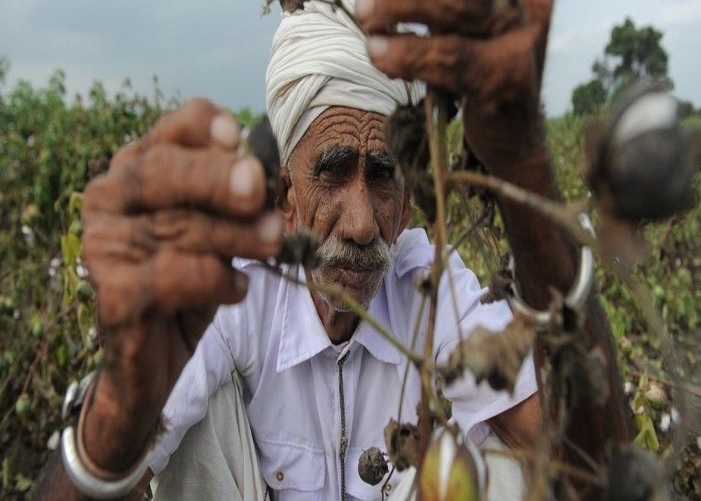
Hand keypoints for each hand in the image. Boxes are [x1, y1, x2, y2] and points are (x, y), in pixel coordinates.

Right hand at [79, 99, 283, 471]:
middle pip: (162, 171)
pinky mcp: (112, 295)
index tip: (236, 136)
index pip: (169, 132)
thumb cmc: (189, 277)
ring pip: (175, 226)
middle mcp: (109, 199)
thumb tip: (265, 179)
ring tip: (272, 242)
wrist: (154, 352)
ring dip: (234, 235)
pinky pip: (171, 278)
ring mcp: (103, 246)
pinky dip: (214, 281)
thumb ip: (235, 202)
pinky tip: (236, 288)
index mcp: (137, 171)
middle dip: (217, 178)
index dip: (201, 128)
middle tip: (258, 188)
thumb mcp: (216, 230)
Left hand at [356, 0, 552, 175]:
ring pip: (455, 8)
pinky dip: (409, 54)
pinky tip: (381, 55)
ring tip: (368, 25)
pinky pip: (450, 58)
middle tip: (364, 7)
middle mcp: (527, 5)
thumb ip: (437, 9)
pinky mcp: (505, 76)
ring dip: (399, 12)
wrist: (513, 138)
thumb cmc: (479, 73)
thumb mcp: (463, 30)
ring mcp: (522, 39)